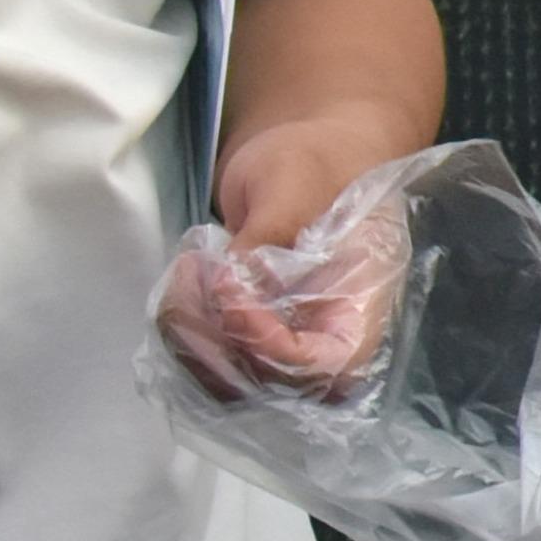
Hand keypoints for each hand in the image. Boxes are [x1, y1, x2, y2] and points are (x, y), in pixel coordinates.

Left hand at [160, 137, 412, 401]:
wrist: (307, 155)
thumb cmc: (319, 161)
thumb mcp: (294, 188)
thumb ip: (267, 243)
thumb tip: (231, 292)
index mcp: (358, 311)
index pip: (322, 368)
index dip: (269, 347)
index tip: (229, 294)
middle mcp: (322, 341)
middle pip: (268, 385)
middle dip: (216, 339)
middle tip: (196, 273)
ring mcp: (282, 341)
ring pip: (227, 379)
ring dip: (189, 333)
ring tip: (188, 269)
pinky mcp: (246, 334)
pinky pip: (207, 357)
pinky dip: (182, 326)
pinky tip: (185, 278)